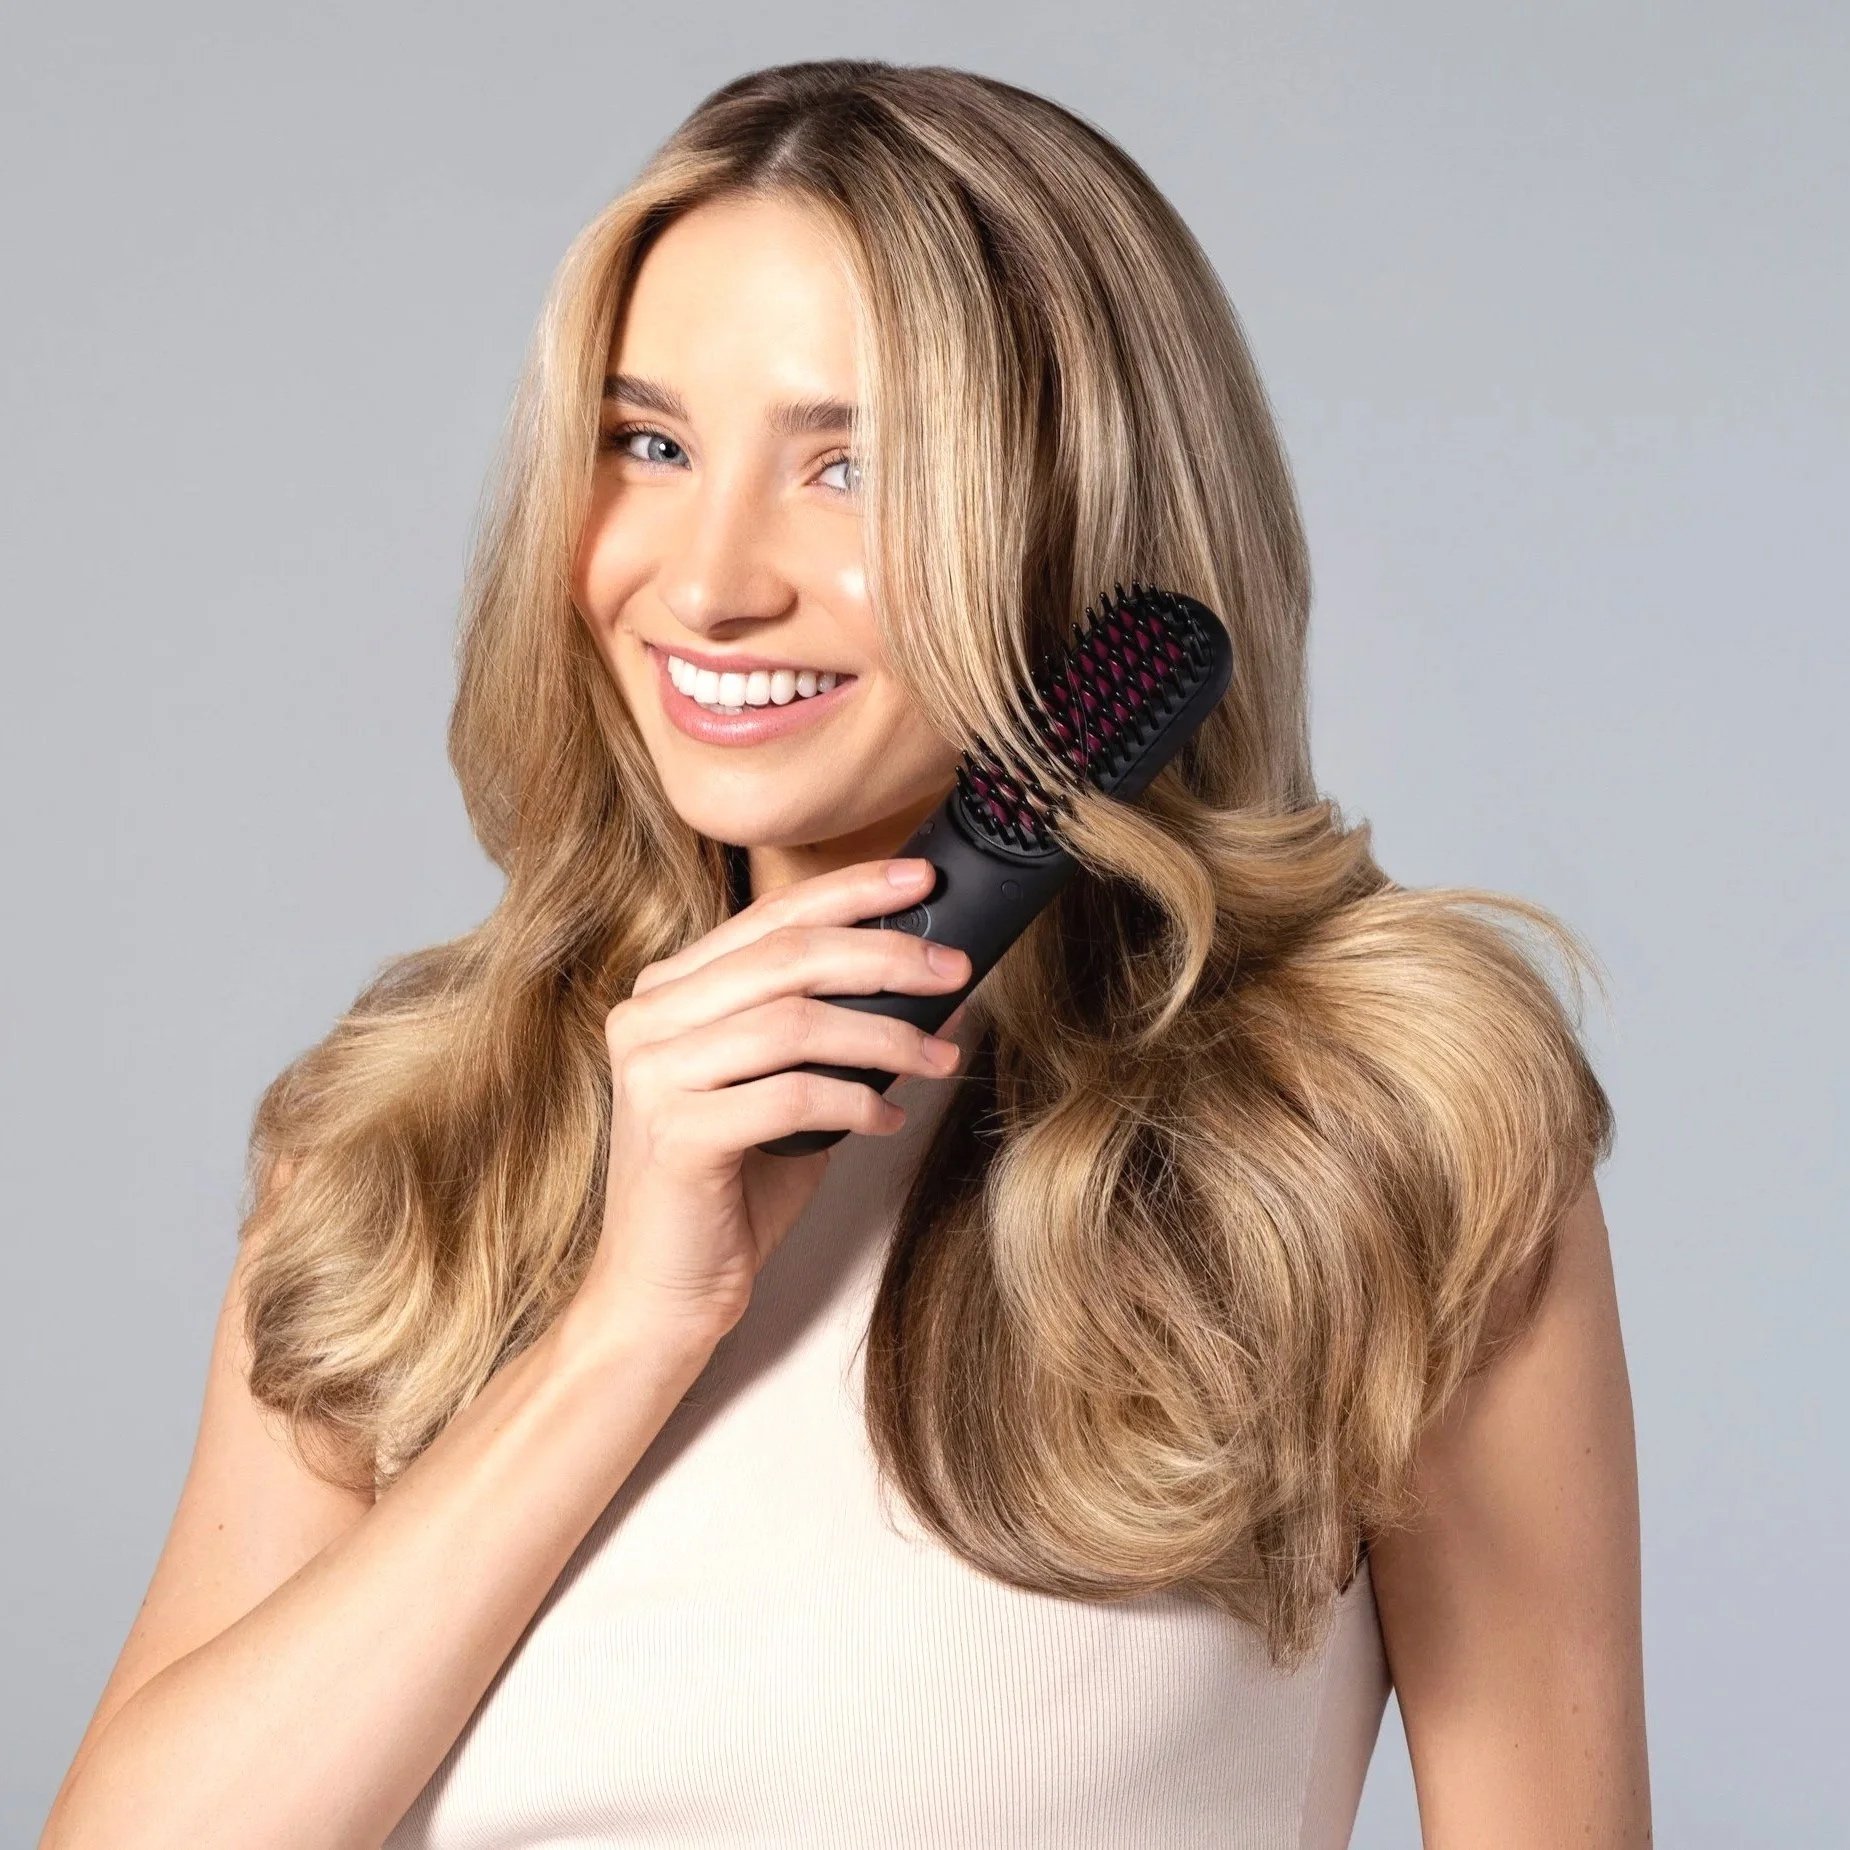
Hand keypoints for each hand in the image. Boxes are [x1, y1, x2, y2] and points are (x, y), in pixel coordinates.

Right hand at [572, 857, 972, 1346]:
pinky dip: (855, 1102)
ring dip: (886, 1036)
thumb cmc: (731, 1189)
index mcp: (668, 991)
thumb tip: (938, 990)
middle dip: (885, 955)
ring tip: (940, 1059)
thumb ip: (842, 1035)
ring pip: (793, 1022)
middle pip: (787, 957)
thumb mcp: (792, 1092)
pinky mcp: (675, 1134)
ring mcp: (653, 1074)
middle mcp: (648, 1018)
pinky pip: (790, 1095)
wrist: (660, 1292)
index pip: (770, 918)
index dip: (851, 892)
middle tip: (955, 968)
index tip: (923, 882)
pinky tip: (888, 1119)